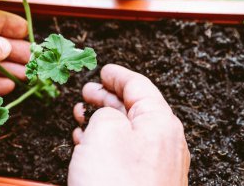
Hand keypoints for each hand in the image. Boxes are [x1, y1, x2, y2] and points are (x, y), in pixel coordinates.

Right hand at [69, 64, 189, 185]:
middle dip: (106, 97)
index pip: (138, 85)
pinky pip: (123, 150)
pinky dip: (104, 140)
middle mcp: (162, 141)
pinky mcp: (143, 180)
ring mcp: (154, 163)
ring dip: (102, 119)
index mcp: (159, 122)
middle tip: (86, 92)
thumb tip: (108, 112)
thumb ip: (107, 111)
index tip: (103, 70)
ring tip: (81, 114)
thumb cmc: (116, 184)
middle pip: (132, 107)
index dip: (117, 75)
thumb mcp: (106, 131)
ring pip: (125, 130)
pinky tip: (87, 140)